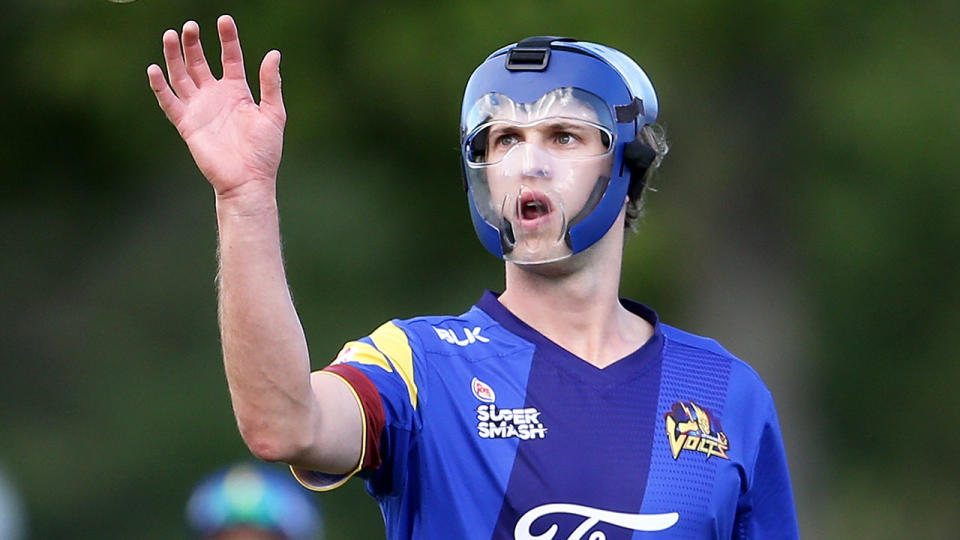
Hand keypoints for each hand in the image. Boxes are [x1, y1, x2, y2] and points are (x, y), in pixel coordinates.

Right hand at [147, 15, 284, 200]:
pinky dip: (160, 86)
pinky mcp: (186, 123)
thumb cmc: (264, 151)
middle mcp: (216, 96)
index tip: (224, 20)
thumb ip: (271, 84)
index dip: (227, 39)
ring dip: (174, 57)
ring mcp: (200, 108)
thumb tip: (273, 54)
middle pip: (200, 62)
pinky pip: (169, 102)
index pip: (230, 58)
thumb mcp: (274, 113)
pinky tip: (154, 69)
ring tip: (171, 35)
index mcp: (238, 91)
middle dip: (194, 44)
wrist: (248, 179)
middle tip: (191, 26)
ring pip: (181, 76)